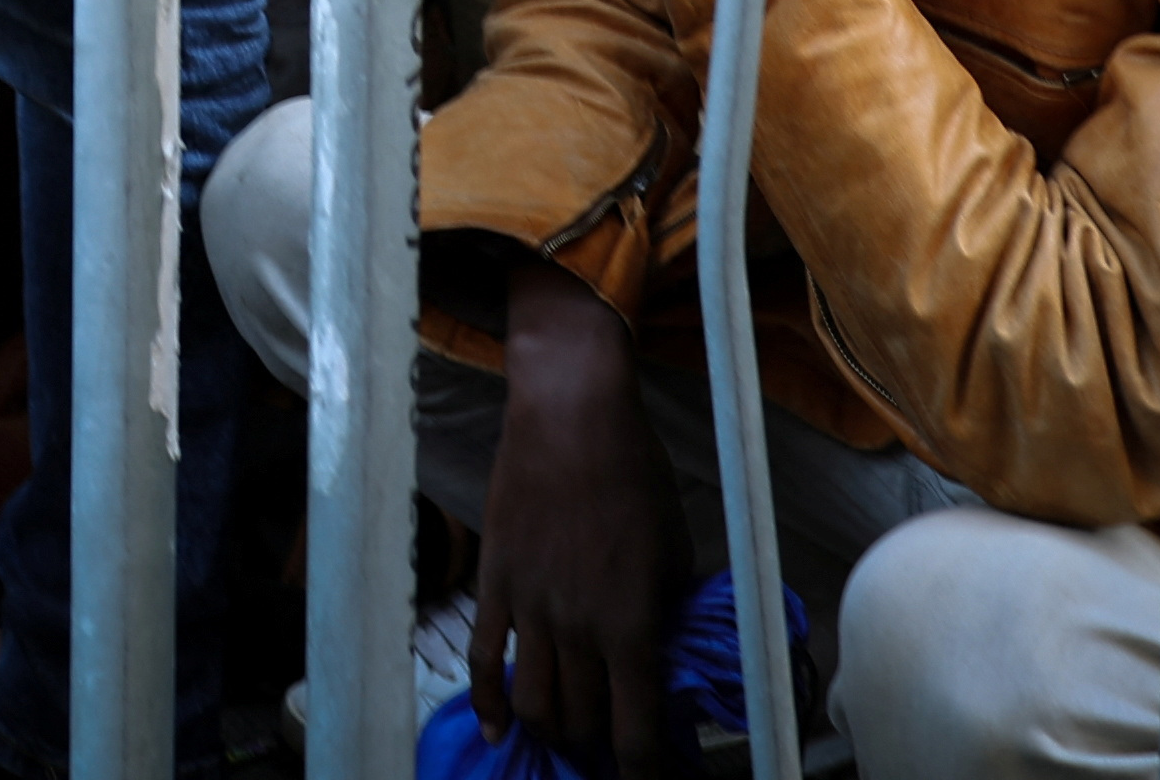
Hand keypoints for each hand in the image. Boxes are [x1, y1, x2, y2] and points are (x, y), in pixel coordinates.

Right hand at [472, 256, 689, 772]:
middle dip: (598, 751)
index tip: (649, 778)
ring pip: (534, 704)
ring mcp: (530, 608)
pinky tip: (501, 730)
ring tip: (568, 740)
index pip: (635, 729)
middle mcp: (576, 627)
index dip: (643, 769)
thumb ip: (670, 615)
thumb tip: (668, 662)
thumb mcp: (676, 551)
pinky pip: (483, 660)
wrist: (571, 416)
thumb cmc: (635, 476)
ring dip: (553, 734)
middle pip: (581, 725)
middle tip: (610, 752)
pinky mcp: (497, 584)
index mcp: (630, 623)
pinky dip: (489, 704)